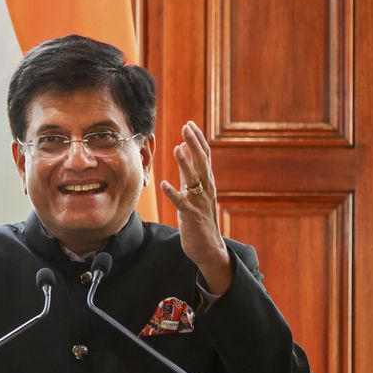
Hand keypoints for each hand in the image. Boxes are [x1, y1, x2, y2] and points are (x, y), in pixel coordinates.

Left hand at [160, 121, 231, 294]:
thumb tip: (182, 147)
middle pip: (202, 163)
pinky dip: (173, 193)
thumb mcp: (194, 192)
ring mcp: (199, 203)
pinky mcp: (191, 217)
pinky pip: (181, 204)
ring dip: (185, 164)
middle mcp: (206, 190)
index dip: (198, 140)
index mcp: (207, 183)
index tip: (189, 124)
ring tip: (177, 148)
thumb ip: (189, 172)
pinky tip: (163, 184)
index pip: (205, 157)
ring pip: (194, 180)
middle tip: (186, 127)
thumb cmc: (199, 219)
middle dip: (194, 145)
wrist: (209, 248)